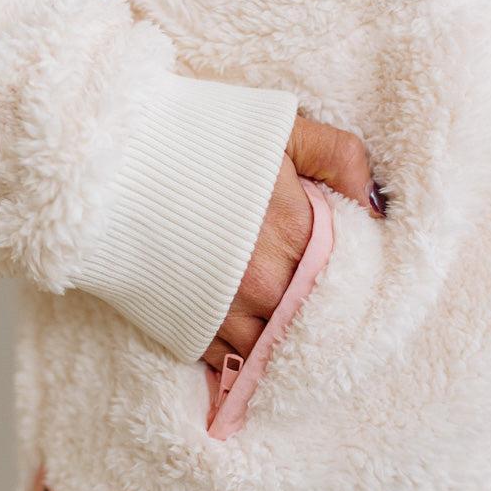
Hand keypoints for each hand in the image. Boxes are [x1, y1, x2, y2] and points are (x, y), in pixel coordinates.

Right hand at [203, 115, 386, 368]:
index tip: (351, 278)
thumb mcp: (284, 128)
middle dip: (318, 315)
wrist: (114, 162)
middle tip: (322, 311)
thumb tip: (375, 206)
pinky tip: (247, 338)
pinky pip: (230, 362)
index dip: (353, 280)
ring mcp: (227, 312)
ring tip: (283, 327)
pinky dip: (242, 354)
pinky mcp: (189, 329)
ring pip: (275, 348)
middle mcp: (267, 283)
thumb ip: (341, 158)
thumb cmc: (200, 137)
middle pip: (313, 319)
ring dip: (282, 339)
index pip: (349, 277)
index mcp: (296, 233)